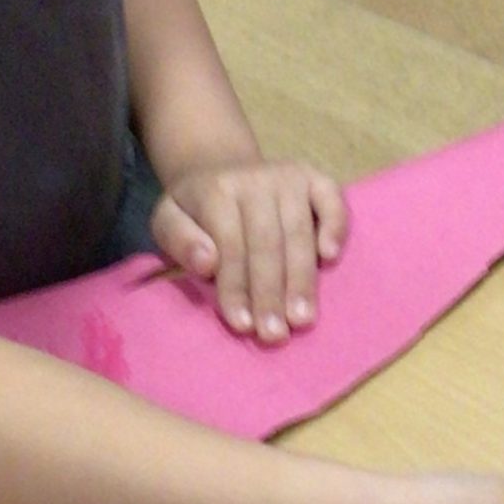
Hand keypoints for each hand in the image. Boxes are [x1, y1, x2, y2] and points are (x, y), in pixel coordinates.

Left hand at [152, 158, 345, 343]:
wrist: (221, 168)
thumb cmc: (196, 210)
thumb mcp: (168, 220)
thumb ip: (179, 241)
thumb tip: (207, 263)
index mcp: (216, 190)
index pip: (229, 244)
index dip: (236, 286)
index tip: (242, 325)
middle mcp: (255, 179)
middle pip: (267, 243)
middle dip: (270, 293)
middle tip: (275, 334)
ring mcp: (288, 176)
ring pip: (298, 232)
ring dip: (302, 278)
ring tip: (303, 318)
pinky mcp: (314, 177)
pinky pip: (331, 200)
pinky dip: (335, 227)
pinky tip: (330, 258)